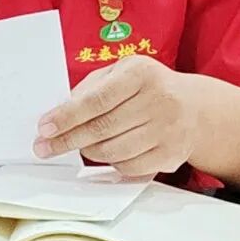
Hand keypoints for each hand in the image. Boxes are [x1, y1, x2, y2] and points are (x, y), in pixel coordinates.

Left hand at [32, 56, 198, 176]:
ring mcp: (167, 130)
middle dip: (67, 139)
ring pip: (113, 151)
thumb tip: (60, 112)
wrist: (195, 107)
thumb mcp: (122, 72)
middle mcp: (158, 100)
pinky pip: (129, 167)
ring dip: (87, 152)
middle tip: (44, 147)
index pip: (97, 99)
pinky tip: (104, 153)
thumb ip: (91, 87)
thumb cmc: (148, 86)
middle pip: (102, 128)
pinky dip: (111, 163)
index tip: (45, 127)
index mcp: (141, 73)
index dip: (68, 115)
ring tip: (78, 145)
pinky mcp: (171, 155)